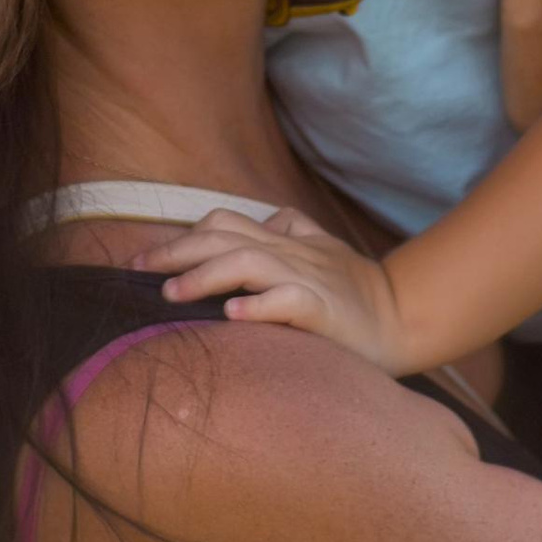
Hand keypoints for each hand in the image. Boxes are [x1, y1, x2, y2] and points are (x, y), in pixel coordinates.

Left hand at [134, 207, 411, 374]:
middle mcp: (291, 252)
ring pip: (248, 261)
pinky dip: (258, 306)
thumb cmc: (353, 295)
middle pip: (223, 235)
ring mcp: (309, 278)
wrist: (404, 319)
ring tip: (170, 294)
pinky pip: (289, 300)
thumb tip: (261, 222)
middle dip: (175, 251)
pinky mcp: (325, 310)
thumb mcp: (316, 255)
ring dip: (204, 276)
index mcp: (285, 240)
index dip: (181, 237)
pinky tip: (233, 316)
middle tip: (137, 270)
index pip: (223, 222)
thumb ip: (287, 236)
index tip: (142, 261)